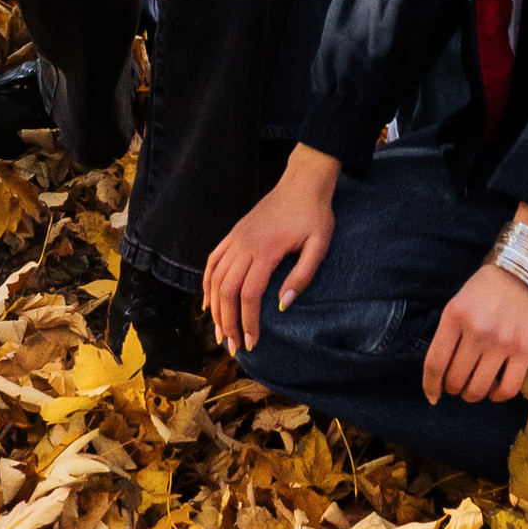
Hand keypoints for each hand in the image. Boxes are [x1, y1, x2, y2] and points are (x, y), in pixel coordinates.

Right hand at [203, 148, 340, 352]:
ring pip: (216, 278)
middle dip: (228, 323)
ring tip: (220, 333)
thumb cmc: (315, 215)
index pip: (249, 295)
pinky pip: (213, 261)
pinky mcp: (234, 233)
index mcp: (266, 250)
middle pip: (226, 291)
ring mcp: (236, 238)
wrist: (302, 182)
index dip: (248, 323)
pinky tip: (208, 302)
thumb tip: (284, 304)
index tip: (252, 344)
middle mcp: (245, 245)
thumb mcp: (320, 244)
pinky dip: (207, 283)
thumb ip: (303, 275)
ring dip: (215, 309)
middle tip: (233, 347)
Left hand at [423, 262, 527, 405]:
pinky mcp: (525, 350)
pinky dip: (497, 396)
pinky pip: (508, 389)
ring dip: (472, 395)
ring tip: (474, 388)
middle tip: (457, 384)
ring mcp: (502, 341)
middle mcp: (477, 330)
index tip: (432, 396)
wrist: (527, 269)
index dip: (430, 385)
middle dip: (453, 388)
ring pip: (479, 389)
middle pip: (456, 379)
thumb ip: (450, 332)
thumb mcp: (459, 301)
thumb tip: (441, 372)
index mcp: (455, 315)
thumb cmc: (487, 287)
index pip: (435, 363)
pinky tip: (494, 390)